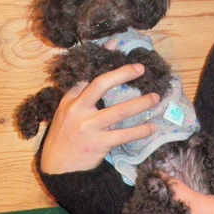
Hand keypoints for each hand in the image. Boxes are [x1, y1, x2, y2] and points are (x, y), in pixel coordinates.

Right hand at [40, 63, 159, 173]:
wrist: (57, 168)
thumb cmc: (65, 135)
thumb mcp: (66, 111)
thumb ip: (81, 92)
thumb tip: (98, 73)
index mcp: (71, 99)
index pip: (88, 74)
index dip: (102, 58)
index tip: (115, 44)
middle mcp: (78, 110)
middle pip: (101, 84)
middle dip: (122, 74)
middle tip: (140, 69)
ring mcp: (88, 127)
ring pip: (119, 111)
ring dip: (140, 103)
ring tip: (155, 98)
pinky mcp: (98, 144)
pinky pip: (123, 135)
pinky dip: (139, 131)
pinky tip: (151, 127)